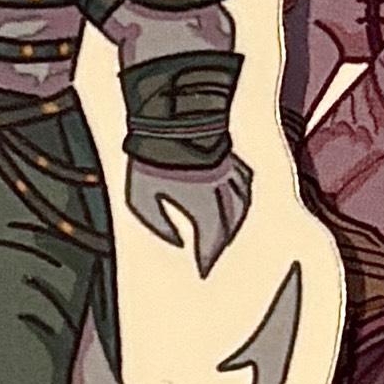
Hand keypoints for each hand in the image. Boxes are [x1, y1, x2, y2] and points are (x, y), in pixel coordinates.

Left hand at [126, 153, 253, 276]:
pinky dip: (239, 196)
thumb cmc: (152, 157)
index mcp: (204, 206)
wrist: (170, 114)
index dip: (206, 257)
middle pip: (229, 226)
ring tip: (224, 234)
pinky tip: (236, 198)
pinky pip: (241, 182)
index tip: (203, 269)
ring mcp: (230, 172)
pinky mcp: (230, 154)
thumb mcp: (141, 197)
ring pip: (239, 205)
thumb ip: (160, 225)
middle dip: (221, 244)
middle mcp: (223, 193)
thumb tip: (178, 241)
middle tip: (213, 255)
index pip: (211, 241)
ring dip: (233, 223)